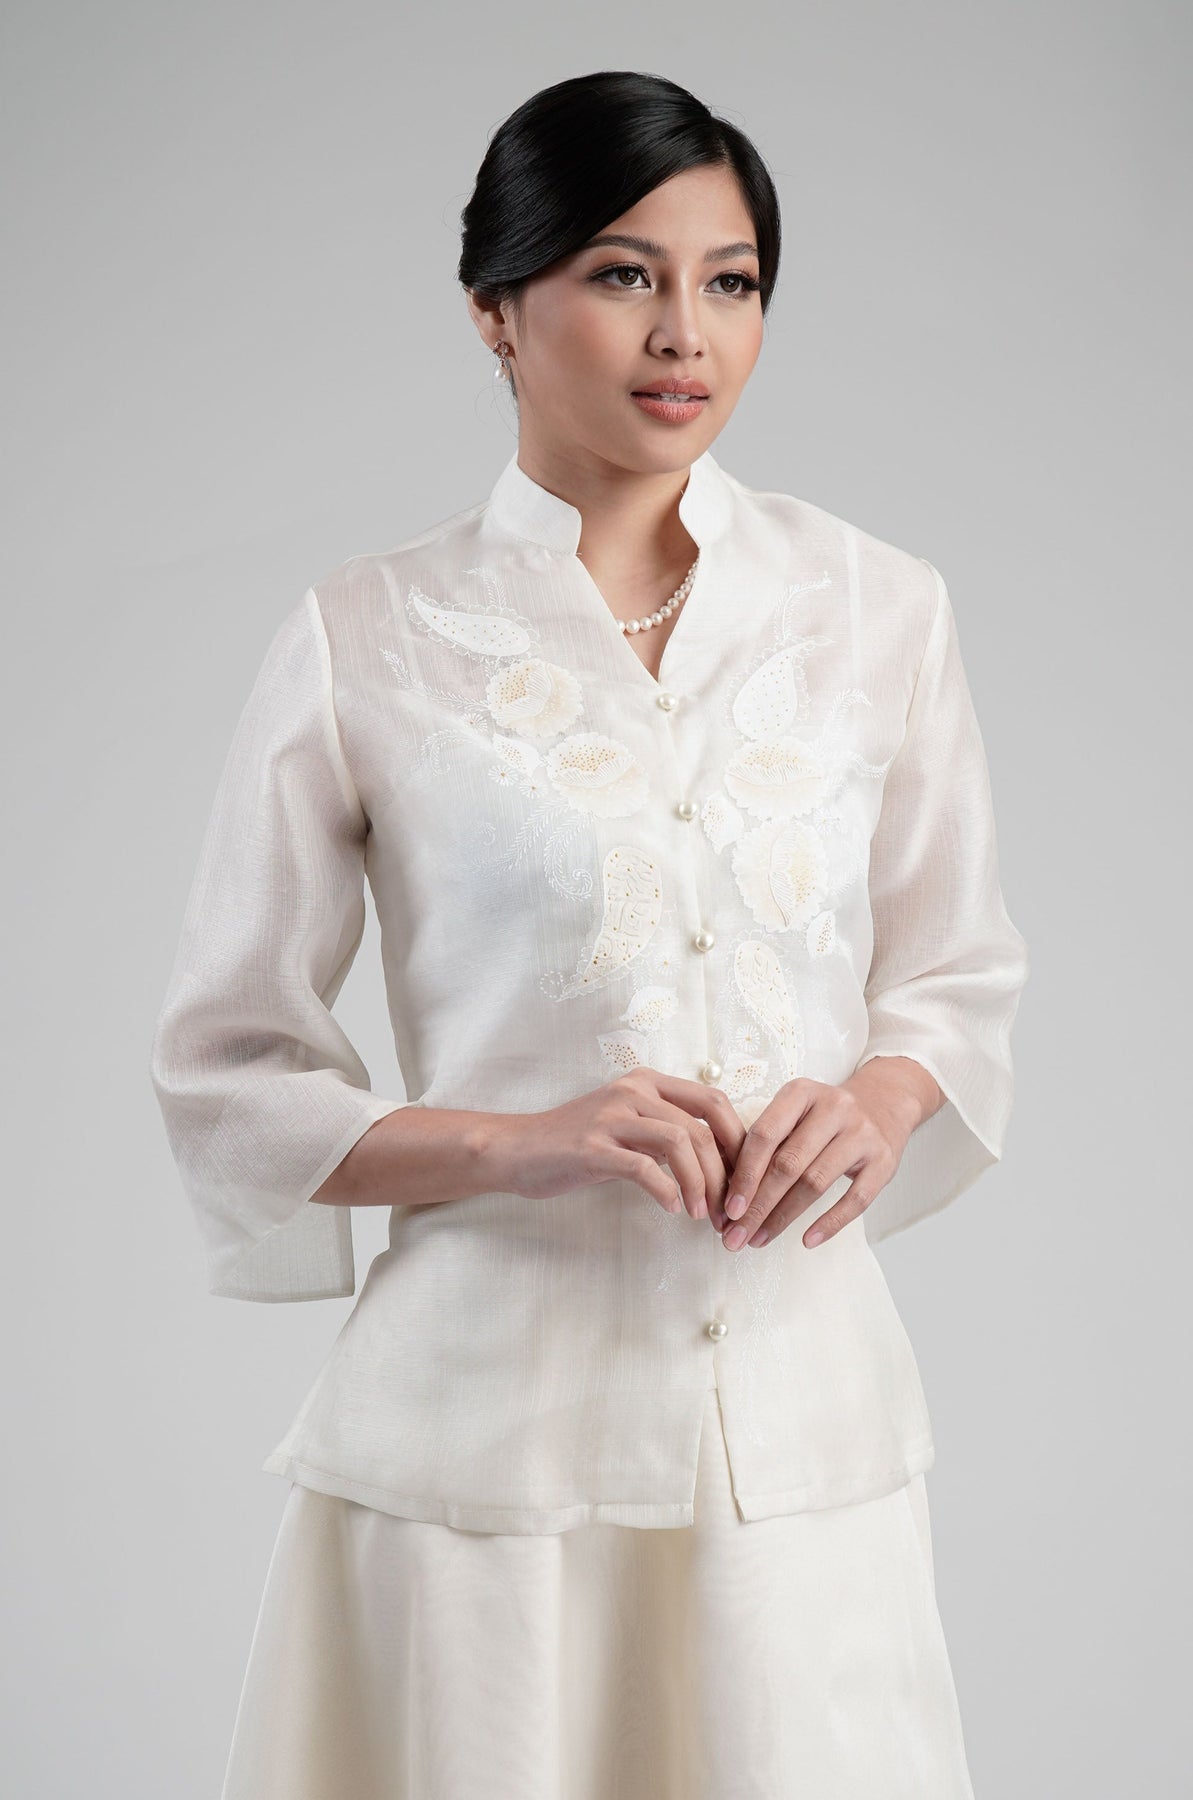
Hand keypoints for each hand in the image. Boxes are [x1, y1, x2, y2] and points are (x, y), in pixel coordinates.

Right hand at [488, 1069, 746, 1220]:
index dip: (737, 1140)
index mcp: (647, 1082)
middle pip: (703, 1126)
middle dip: (724, 1173)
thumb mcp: (628, 1124)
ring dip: (700, 1184)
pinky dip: (667, 1191)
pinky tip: (672, 1208)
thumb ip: (666, 1130)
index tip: (743, 1177)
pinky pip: (643, 1167)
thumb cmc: (577, 1142)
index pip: (713, 1100)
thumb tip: (718, 1160)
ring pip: (680, 1142)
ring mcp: (612, 1117)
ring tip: (701, 1214)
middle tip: (728, 1208)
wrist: (518, 1149)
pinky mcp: (593, 1147)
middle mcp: (633, 1091)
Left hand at [719, 1058, 940, 1251]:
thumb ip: (767, 1142)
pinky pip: (855, 1200)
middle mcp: (833, 1108)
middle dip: (758, 1205)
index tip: (729, 1209)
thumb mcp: (796, 1112)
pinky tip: (807, 1240)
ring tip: (761, 1238)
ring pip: (816, 1182)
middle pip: (788, 1164)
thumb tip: (730, 1193)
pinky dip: (830, 1223)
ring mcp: (862, 1134)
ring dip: (784, 1217)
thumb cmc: (825, 1117)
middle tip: (737, 1235)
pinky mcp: (884, 1161)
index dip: (744, 1175)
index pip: (764, 1136)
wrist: (884, 1103)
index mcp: (801, 1093)